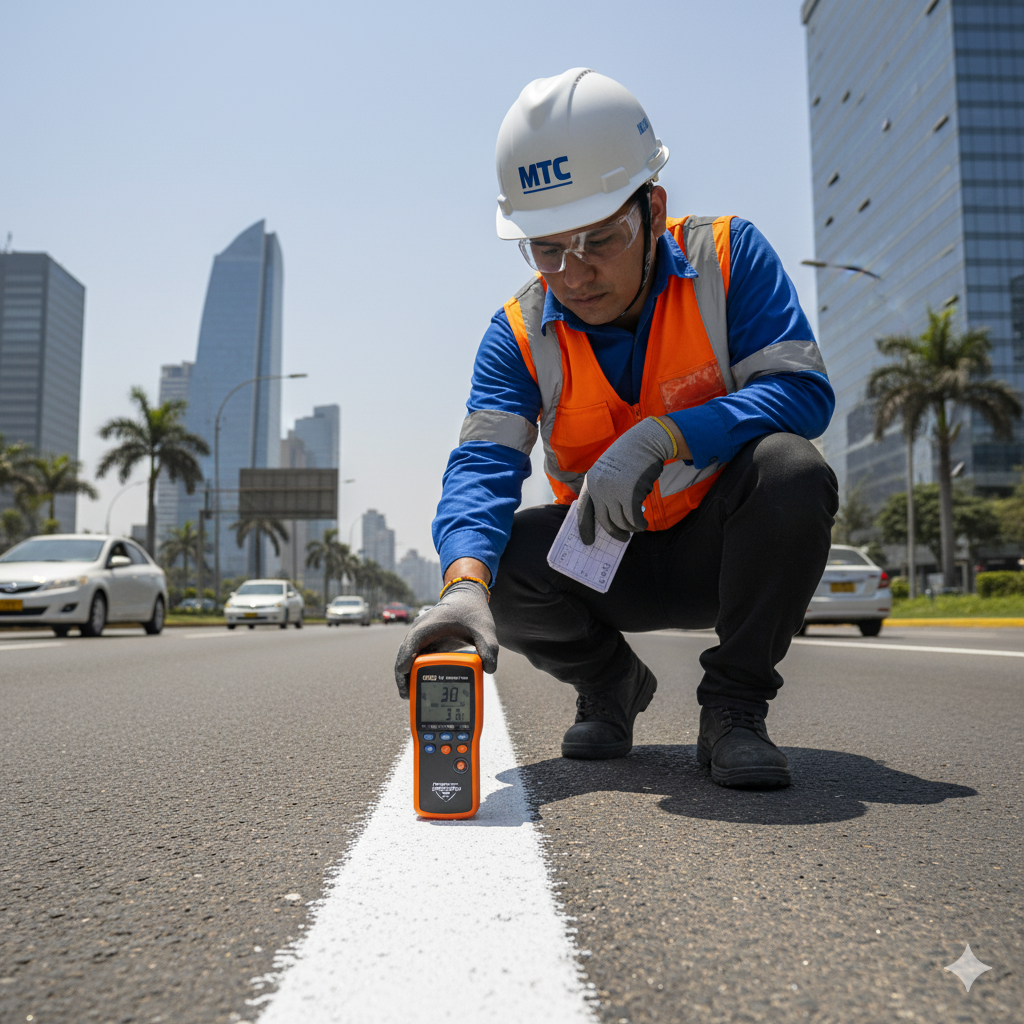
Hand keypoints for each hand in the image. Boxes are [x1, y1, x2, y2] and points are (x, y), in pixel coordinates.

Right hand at [393, 580, 497, 698]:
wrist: (467, 598)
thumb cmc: (472, 611)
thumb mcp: (485, 628)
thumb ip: (489, 647)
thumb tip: (489, 669)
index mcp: (431, 624)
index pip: (415, 639)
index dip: (407, 654)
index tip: (404, 669)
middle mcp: (421, 630)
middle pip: (405, 652)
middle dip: (403, 674)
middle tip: (407, 694)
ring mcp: (421, 638)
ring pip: (407, 657)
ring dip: (406, 675)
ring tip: (410, 696)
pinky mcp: (425, 644)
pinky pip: (415, 659)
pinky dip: (414, 672)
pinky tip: (418, 687)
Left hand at [577, 417, 676, 543]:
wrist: (646, 441)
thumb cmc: (630, 458)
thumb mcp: (609, 471)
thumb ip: (605, 491)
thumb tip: (610, 521)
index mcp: (591, 481)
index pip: (583, 510)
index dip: (585, 528)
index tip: (587, 542)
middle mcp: (598, 487)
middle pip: (604, 520)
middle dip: (614, 533)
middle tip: (623, 538)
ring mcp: (613, 490)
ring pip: (621, 521)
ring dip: (631, 527)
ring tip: (638, 525)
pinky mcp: (630, 494)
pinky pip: (634, 518)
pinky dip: (639, 524)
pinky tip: (644, 524)